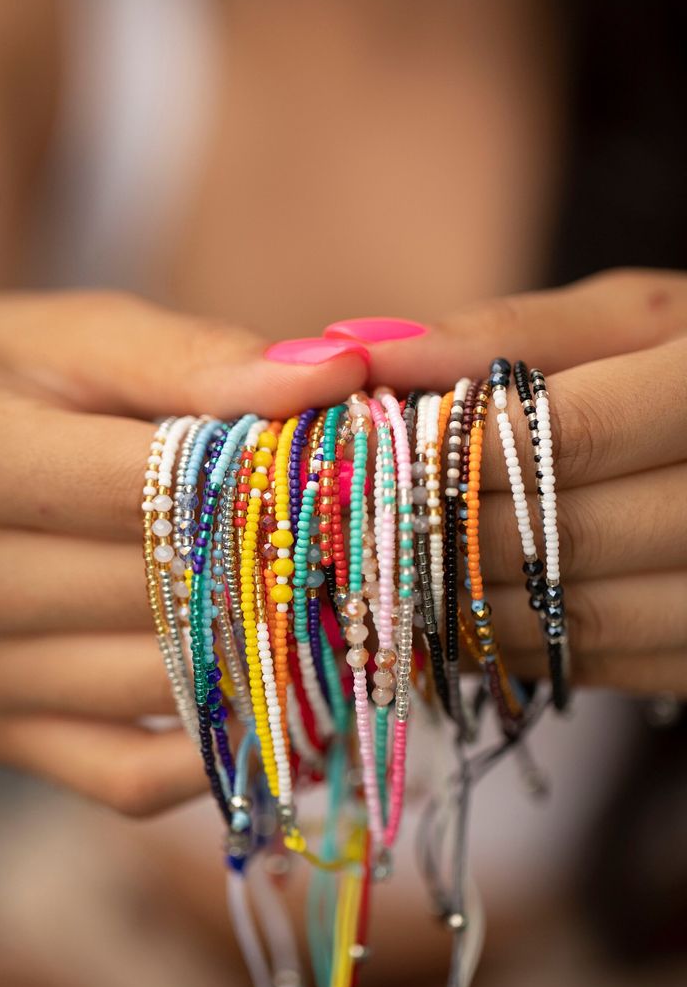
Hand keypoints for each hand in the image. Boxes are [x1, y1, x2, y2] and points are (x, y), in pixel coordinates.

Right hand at [0, 291, 367, 812]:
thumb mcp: (73, 341)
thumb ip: (195, 361)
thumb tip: (337, 376)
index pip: (169, 489)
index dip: (288, 484)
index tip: (375, 470)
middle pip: (183, 595)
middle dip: (302, 568)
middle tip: (388, 545)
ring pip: (178, 688)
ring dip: (285, 658)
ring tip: (355, 612)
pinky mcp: (1, 734)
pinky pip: (134, 778)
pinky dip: (226, 753)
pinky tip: (286, 705)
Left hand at [365, 269, 686, 695]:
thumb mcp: (633, 320)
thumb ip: (507, 334)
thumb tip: (353, 351)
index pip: (565, 434)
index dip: (457, 450)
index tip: (375, 453)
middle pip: (559, 537)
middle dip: (445, 533)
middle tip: (364, 523)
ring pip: (569, 619)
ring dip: (462, 605)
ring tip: (390, 577)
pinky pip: (591, 666)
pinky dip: (507, 648)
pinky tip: (455, 622)